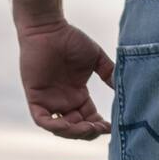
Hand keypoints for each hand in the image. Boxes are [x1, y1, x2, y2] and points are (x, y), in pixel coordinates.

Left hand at [17, 20, 113, 139]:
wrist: (47, 27)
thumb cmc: (69, 38)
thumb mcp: (95, 58)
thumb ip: (109, 73)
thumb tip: (123, 89)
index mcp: (77, 96)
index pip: (90, 120)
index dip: (100, 127)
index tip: (112, 126)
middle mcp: (64, 102)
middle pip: (78, 128)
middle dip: (90, 132)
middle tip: (100, 128)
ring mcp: (49, 101)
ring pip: (61, 129)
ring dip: (76, 133)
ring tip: (89, 127)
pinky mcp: (35, 98)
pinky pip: (43, 121)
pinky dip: (56, 127)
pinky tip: (69, 125)